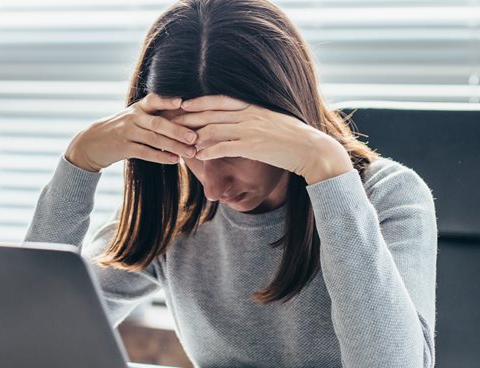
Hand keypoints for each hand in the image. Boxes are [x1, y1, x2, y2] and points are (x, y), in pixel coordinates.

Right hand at [64, 94, 197, 171]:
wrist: (93, 142)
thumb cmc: (122, 130)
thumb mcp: (135, 118)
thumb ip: (155, 117)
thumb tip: (186, 122)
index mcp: (139, 108)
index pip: (154, 100)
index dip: (167, 101)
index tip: (183, 102)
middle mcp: (133, 117)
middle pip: (158, 122)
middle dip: (178, 130)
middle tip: (195, 137)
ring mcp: (127, 132)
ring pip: (154, 138)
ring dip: (174, 146)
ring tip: (190, 152)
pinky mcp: (123, 148)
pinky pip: (144, 152)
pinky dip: (160, 156)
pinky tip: (174, 160)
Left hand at [171, 95, 352, 184]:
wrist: (311, 149)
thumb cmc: (292, 138)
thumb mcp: (271, 120)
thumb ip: (253, 118)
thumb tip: (239, 120)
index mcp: (252, 106)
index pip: (219, 100)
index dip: (198, 102)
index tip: (181, 103)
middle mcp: (249, 115)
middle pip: (211, 114)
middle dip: (188, 118)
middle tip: (169, 122)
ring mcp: (251, 130)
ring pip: (214, 130)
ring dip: (195, 136)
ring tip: (179, 142)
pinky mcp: (253, 146)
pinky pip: (225, 147)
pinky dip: (209, 150)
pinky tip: (198, 156)